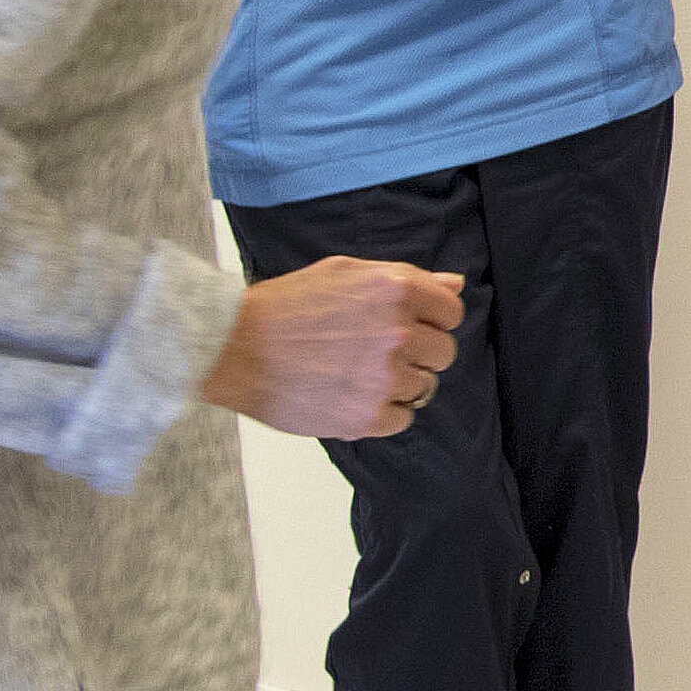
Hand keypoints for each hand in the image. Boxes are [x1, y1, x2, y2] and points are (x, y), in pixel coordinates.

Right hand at [201, 260, 464, 440]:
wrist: (235, 346)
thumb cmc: (287, 305)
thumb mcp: (346, 272)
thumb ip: (408, 278)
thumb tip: (455, 284)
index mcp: (397, 290)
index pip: (452, 312)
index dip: (432, 319)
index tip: (408, 325)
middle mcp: (398, 333)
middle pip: (443, 353)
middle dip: (418, 352)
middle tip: (376, 351)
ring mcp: (385, 378)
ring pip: (424, 387)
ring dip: (398, 383)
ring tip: (355, 372)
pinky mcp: (368, 417)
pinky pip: (403, 418)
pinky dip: (383, 412)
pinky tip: (351, 394)